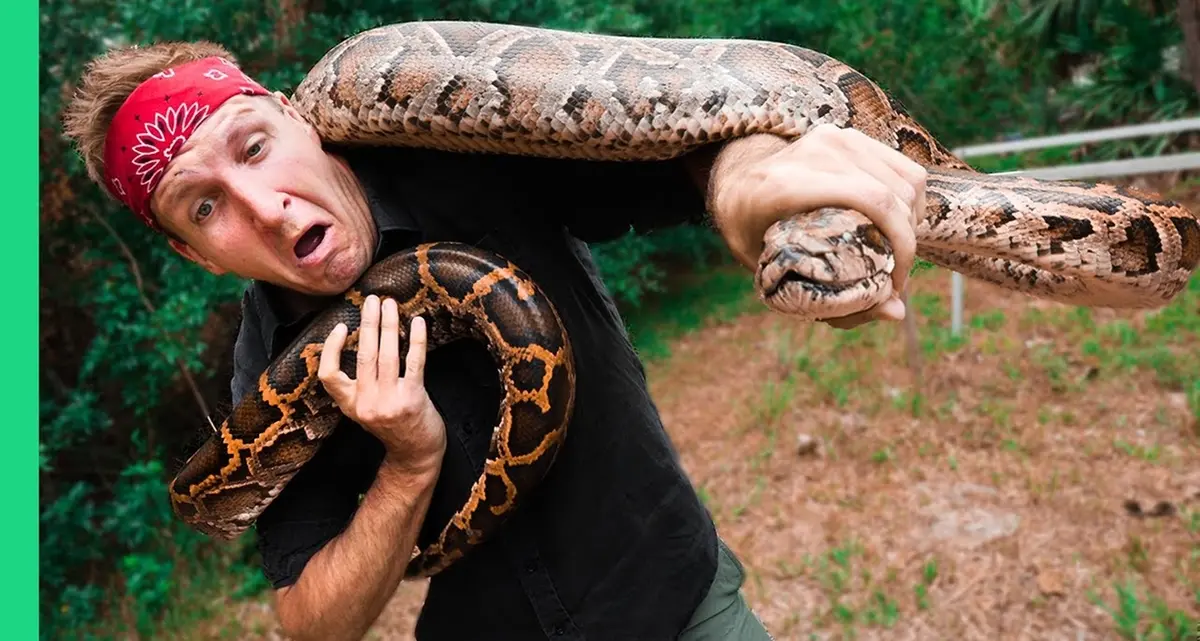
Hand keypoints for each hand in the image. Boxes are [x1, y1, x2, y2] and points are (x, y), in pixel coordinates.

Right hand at [318, 294, 445, 472]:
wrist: (415, 454)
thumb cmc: (392, 426)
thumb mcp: (365, 409)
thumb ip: (358, 384)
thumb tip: (356, 341)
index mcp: (350, 405)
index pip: (328, 375)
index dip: (331, 349)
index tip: (340, 327)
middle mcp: (367, 403)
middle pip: (363, 355)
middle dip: (368, 323)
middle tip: (371, 299)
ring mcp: (390, 402)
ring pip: (387, 355)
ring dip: (389, 325)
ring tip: (390, 304)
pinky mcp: (413, 399)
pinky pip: (414, 362)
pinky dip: (416, 340)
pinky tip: (418, 322)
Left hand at [705, 125, 927, 326]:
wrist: (733, 180)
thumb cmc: (751, 234)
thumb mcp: (778, 275)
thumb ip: (833, 299)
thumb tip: (898, 313)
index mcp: (789, 183)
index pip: (874, 201)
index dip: (902, 245)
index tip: (895, 285)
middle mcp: (815, 152)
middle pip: (895, 195)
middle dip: (908, 243)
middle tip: (896, 279)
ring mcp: (834, 138)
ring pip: (907, 180)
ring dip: (913, 223)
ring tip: (897, 254)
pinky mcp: (848, 135)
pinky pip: (903, 168)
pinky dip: (910, 202)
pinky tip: (896, 226)